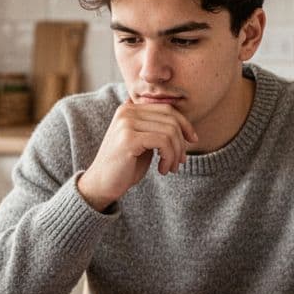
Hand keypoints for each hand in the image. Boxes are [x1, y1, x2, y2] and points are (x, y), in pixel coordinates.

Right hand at [76, 100, 197, 209]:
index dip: (185, 124)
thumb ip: (157, 129)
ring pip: (169, 132)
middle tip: (179, 162)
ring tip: (170, 168)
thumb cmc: (125, 165)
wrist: (101, 185)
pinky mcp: (128, 139)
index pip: (167, 109)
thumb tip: (185, 124)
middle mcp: (127, 111)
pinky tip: (162, 170)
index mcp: (130, 108)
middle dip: (181, 143)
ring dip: (175, 153)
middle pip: (171, 119)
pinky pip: (163, 142)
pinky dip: (168, 157)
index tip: (192, 141)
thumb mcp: (144, 142)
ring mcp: (126, 123)